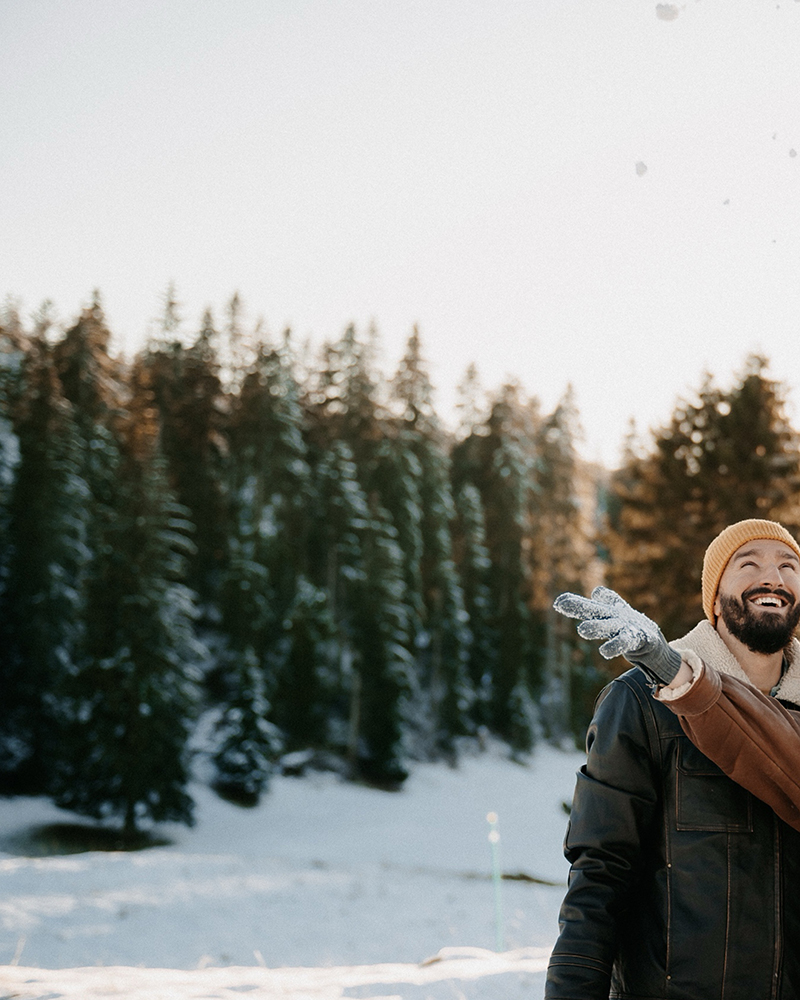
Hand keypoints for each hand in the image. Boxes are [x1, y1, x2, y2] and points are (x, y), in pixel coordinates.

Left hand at [553, 586, 681, 684]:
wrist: (655, 644)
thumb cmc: (630, 628)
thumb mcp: (616, 617)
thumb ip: (602, 606)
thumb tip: (596, 591)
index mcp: (609, 613)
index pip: (589, 607)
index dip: (574, 604)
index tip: (558, 602)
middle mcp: (617, 618)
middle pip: (596, 611)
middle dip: (580, 607)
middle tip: (561, 605)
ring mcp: (629, 627)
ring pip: (610, 627)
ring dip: (597, 627)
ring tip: (582, 630)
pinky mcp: (641, 639)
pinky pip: (627, 642)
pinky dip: (616, 646)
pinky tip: (604, 652)